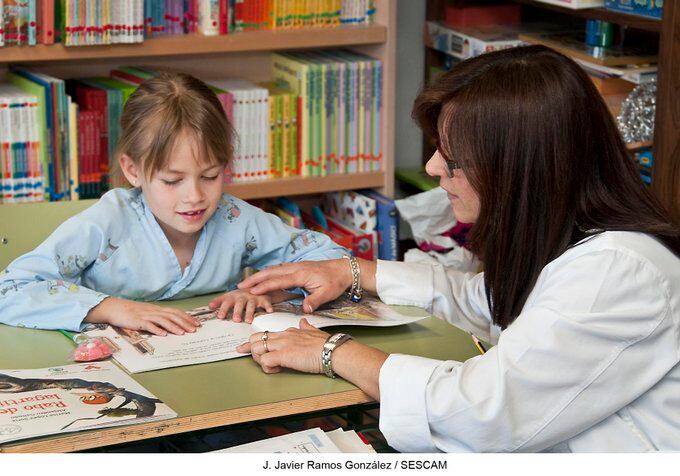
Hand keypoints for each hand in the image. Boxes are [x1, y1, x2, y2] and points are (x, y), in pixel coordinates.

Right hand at [85, 297, 199, 335]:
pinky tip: (163, 334)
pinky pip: (148, 325)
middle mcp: (154, 311)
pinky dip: (156, 330)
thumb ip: (158, 317)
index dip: (187, 317)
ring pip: (163, 320)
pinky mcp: (137, 321)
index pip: (176, 312)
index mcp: (157, 309)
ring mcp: (146, 316)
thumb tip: (171, 323)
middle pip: (172, 316)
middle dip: (185, 323)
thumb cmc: (131, 311)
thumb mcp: (148, 312)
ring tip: (182, 333)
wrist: (114, 308)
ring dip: (174, 327)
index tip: (196, 323)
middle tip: (194, 329)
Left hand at [208, 289, 273, 322]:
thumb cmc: (240, 296)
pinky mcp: (263, 299)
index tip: (220, 316)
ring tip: (248, 321)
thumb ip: (219, 302)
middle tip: (236, 320)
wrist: (256, 287)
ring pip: (251, 305)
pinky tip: (269, 311)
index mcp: (233, 297)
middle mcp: (243, 297)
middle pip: (239, 304)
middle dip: (237, 312)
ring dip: (250, 312)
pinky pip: (266, 303)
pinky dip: (268, 306)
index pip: (226, 302)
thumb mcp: (229, 297)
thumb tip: (209, 306)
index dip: (223, 309)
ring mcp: (253, 298)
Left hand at [236, 319, 329, 373]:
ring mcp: (282, 345)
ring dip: (259, 360)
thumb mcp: (314, 331)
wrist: (332, 350)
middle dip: (251, 349)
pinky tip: (277, 369)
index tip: (248, 346)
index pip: (266, 334)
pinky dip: (267, 368)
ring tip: (272, 366)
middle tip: (253, 358)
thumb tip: (304, 321)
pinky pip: (265, 361)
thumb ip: (307, 326)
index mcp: (288, 332)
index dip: (256, 342)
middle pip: (256, 339)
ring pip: (256, 349)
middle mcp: (283, 336)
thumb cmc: (326, 344)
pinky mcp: (284, 355)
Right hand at [237, 259, 350, 312]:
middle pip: (271, 272)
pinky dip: (269, 273)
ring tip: (247, 283)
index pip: (278, 281)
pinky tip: (264, 277)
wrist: (344, 269)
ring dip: (260, 275)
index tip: (251, 291)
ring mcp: (296, 266)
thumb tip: (304, 309)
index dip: (264, 286)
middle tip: (240, 286)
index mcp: (301, 275)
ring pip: (274, 270)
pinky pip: (279, 270)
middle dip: (255, 279)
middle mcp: (296, 269)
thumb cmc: (335, 281)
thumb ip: (314, 301)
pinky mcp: (298, 267)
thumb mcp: (327, 293)